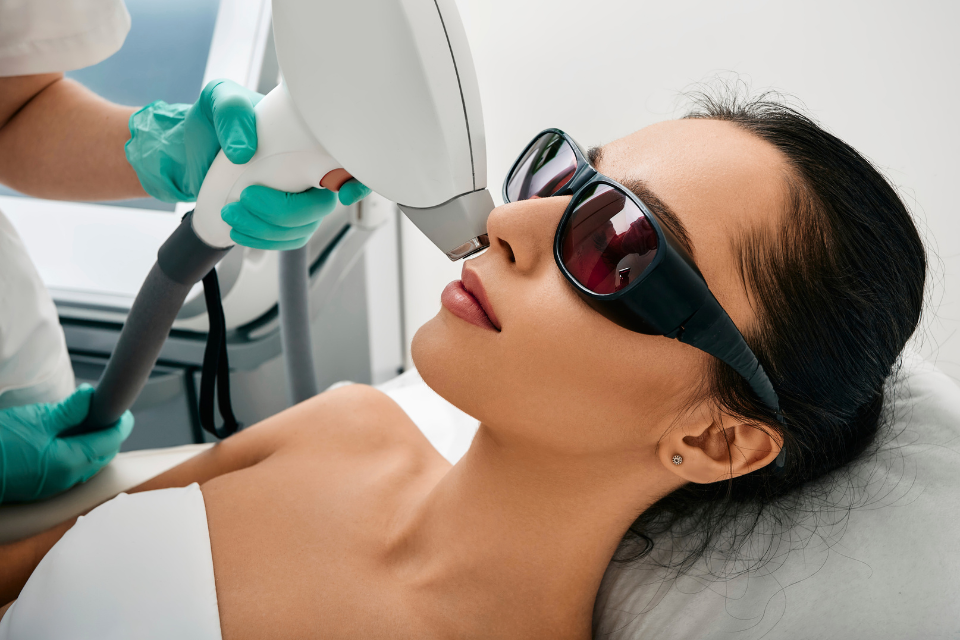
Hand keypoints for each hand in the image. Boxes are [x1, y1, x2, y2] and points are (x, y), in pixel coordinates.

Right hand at [0, 385, 133, 502]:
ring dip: (95, 444)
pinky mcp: (43, 487)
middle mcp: (68, 479)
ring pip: (88, 463)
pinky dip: (79, 453)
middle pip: (103, 454)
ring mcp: (55, 486)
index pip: (110, 441)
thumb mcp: (37, 419)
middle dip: (110, 433)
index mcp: (71, 461)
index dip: (120, 422)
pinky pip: (72, 469)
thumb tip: (91, 396)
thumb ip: (70, 410)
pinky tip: (70, 438)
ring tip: (89, 422)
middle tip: (107, 412)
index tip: (121, 407)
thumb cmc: (0, 443)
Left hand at [125, 79, 370, 248]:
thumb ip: (232, 112)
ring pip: (302, 228)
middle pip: (321, 206)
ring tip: (231, 212)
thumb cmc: (213, 122)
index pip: (349, 162)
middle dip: (285, 211)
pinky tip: (240, 230)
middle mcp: (310, 170)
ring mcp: (298, 198)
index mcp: (308, 138)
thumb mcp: (218, 100)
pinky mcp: (282, 220)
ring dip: (267, 229)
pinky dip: (262, 240)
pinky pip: (286, 241)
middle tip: (247, 197)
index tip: (341, 193)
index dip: (357, 181)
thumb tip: (245, 150)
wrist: (189, 153)